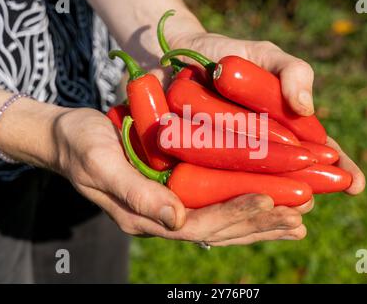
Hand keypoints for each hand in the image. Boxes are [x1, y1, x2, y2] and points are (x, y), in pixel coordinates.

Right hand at [52, 108, 310, 245]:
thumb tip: (175, 220)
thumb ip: (135, 194)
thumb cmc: (81, 145)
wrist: (67, 138)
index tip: (271, 200)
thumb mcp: (101, 164)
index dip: (236, 213)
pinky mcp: (175, 193)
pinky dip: (243, 205)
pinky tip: (268, 202)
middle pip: (219, 228)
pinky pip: (215, 204)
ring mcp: (170, 208)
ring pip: (222, 222)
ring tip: (296, 220)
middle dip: (259, 223)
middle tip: (299, 217)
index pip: (200, 222)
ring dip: (259, 221)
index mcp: (147, 216)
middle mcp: (163, 218)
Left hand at [166, 32, 365, 194]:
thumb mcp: (267, 56)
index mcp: (287, 128)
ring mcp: (235, 159)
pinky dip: (230, 194)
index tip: (356, 184)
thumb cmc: (231, 56)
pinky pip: (218, 182)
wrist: (182, 54)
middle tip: (308, 200)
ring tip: (282, 209)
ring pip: (259, 185)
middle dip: (306, 191)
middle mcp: (264, 149)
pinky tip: (239, 205)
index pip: (319, 152)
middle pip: (292, 176)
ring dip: (272, 200)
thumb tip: (306, 108)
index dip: (340, 169)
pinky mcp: (202, 163)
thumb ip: (293, 72)